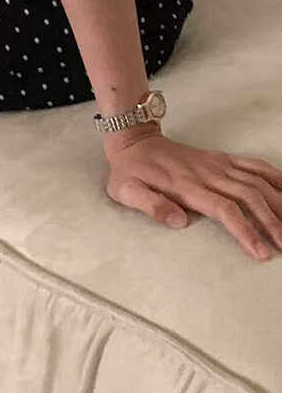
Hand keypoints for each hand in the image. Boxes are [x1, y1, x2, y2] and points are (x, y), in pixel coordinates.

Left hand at [104, 130, 281, 260]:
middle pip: (250, 197)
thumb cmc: (130, 171)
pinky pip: (255, 165)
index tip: (261, 251)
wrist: (134, 141)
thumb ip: (151, 206)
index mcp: (186, 186)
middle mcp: (208, 173)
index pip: (224, 209)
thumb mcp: (126, 191)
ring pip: (258, 182)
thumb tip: (178, 222)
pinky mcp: (222, 159)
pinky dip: (276, 177)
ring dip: (280, 203)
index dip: (245, 230)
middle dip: (272, 222)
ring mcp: (218, 164)